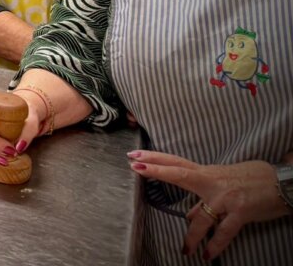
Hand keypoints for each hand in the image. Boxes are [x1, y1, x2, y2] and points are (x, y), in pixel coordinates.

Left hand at [129, 152, 290, 259]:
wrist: (281, 182)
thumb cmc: (252, 179)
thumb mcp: (225, 181)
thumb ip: (205, 197)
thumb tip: (190, 214)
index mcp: (208, 173)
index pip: (177, 163)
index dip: (156, 159)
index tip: (134, 157)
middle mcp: (213, 182)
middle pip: (180, 174)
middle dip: (157, 170)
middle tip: (135, 168)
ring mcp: (226, 198)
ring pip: (201, 217)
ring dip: (191, 236)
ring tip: (184, 250)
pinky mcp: (240, 213)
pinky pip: (224, 232)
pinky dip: (215, 245)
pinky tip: (207, 255)